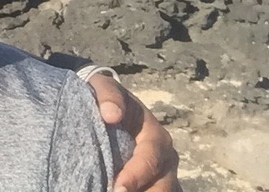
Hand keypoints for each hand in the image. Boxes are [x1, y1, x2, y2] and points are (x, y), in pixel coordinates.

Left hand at [88, 74, 181, 191]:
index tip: (117, 188)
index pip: (150, 159)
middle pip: (163, 185)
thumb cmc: (104, 97)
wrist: (104, 106)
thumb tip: (112, 114)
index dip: (136, 175)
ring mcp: (161, 174)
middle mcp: (165, 158)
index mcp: (155, 135)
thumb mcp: (103, 87)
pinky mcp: (152, 184)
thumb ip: (108, 95)